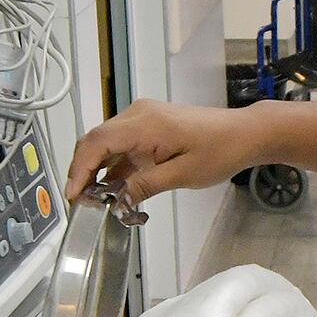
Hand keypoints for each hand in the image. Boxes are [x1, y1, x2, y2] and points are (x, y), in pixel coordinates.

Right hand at [64, 100, 273, 203]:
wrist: (243, 133)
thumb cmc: (221, 149)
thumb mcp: (183, 175)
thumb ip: (145, 186)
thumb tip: (116, 200)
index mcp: (145, 123)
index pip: (97, 142)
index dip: (79, 169)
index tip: (73, 194)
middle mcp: (138, 114)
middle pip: (95, 141)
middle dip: (83, 171)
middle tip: (81, 203)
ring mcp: (142, 118)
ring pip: (105, 143)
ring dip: (97, 170)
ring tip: (94, 200)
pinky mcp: (148, 126)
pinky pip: (121, 145)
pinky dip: (113, 166)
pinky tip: (112, 189)